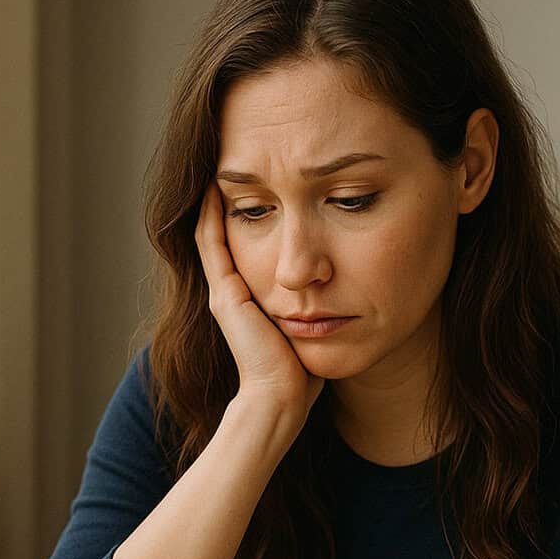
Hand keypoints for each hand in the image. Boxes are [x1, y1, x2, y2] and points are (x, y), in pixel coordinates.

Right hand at [195, 183, 323, 420]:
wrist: (282, 397)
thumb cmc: (303, 369)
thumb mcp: (313, 322)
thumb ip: (320, 301)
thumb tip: (348, 279)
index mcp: (252, 296)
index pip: (250, 241)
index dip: (256, 210)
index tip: (269, 179)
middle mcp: (233, 290)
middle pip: (230, 231)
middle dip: (237, 196)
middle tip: (242, 161)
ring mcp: (225, 290)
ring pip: (215, 232)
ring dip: (219, 198)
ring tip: (223, 164)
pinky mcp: (224, 294)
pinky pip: (212, 243)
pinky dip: (211, 215)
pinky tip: (215, 186)